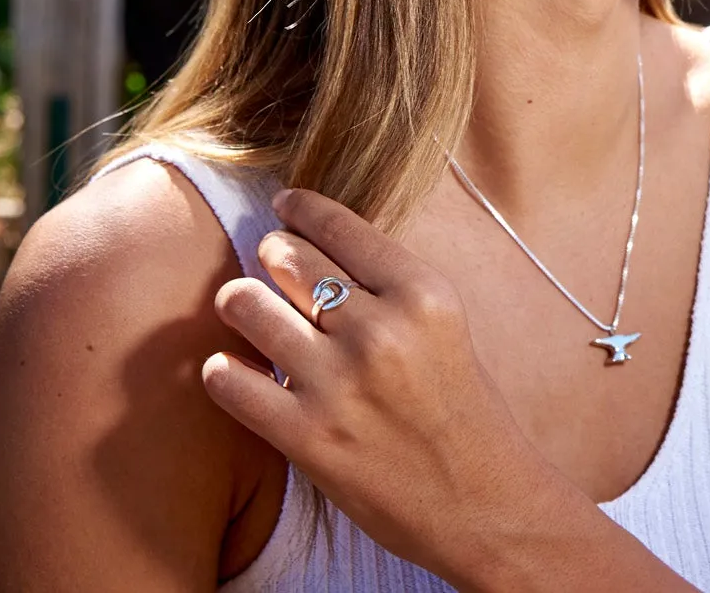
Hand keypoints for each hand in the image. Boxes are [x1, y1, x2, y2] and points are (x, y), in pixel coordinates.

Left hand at [200, 187, 567, 584]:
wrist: (485, 504)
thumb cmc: (463, 411)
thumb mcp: (443, 326)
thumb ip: (388, 286)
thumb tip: (311, 244)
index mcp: (424, 294)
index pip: (338, 227)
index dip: (300, 209)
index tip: (284, 206)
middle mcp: (380, 331)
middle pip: (285, 258)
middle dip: (270, 256)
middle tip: (271, 267)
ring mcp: (339, 385)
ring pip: (246, 305)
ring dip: (239, 304)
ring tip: (247, 311)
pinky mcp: (307, 437)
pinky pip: (229, 381)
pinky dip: (225, 372)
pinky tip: (240, 373)